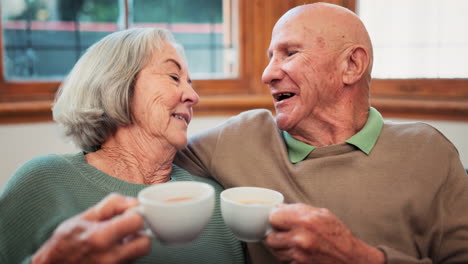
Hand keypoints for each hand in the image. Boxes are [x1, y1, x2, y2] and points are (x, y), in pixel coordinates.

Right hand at [32, 193, 150, 263]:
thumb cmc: (64, 244)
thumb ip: (111, 205)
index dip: (135, 216)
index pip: (137, 222)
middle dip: (140, 235)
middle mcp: (108, 257)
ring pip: (138, 255)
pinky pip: (129, 263)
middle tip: (128, 231)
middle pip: (145, 243)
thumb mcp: (83, 218)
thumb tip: (134, 203)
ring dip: (132, 247)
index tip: (128, 215)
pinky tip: (111, 253)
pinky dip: (125, 257)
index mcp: (99, 237)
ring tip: (115, 243)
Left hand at [265, 203, 383, 263]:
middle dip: (277, 234)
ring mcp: (299, 255)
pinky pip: (283, 260)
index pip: (273, 217)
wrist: (352, 260)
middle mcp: (300, 239)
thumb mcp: (322, 214)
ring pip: (275, 250)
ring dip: (281, 247)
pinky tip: (300, 252)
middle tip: (287, 233)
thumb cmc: (339, 237)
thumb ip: (299, 210)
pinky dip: (288, 256)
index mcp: (305, 221)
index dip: (277, 218)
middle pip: (270, 236)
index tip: (281, 220)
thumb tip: (280, 207)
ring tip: (295, 243)